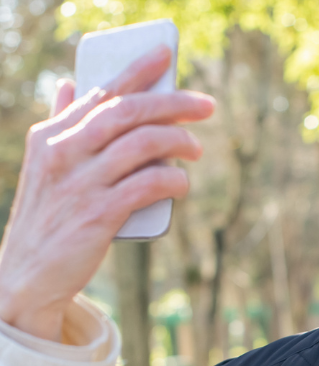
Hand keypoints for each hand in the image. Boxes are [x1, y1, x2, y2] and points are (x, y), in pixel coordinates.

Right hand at [0, 46, 213, 341]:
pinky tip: (183, 183)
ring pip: (141, 144)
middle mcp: (64, 152)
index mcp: (51, 135)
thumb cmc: (48, 219)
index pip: (99, 92)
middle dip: (172, 103)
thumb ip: (61, 126)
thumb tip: (68, 85)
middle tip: (205, 105)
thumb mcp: (45, 165)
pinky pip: (146, 186)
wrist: (29, 273)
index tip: (165, 54)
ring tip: (196, 148)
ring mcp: (81, 183)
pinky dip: (171, 180)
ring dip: (177, 142)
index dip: (136, 70)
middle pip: (127, 112)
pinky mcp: (98, 215)